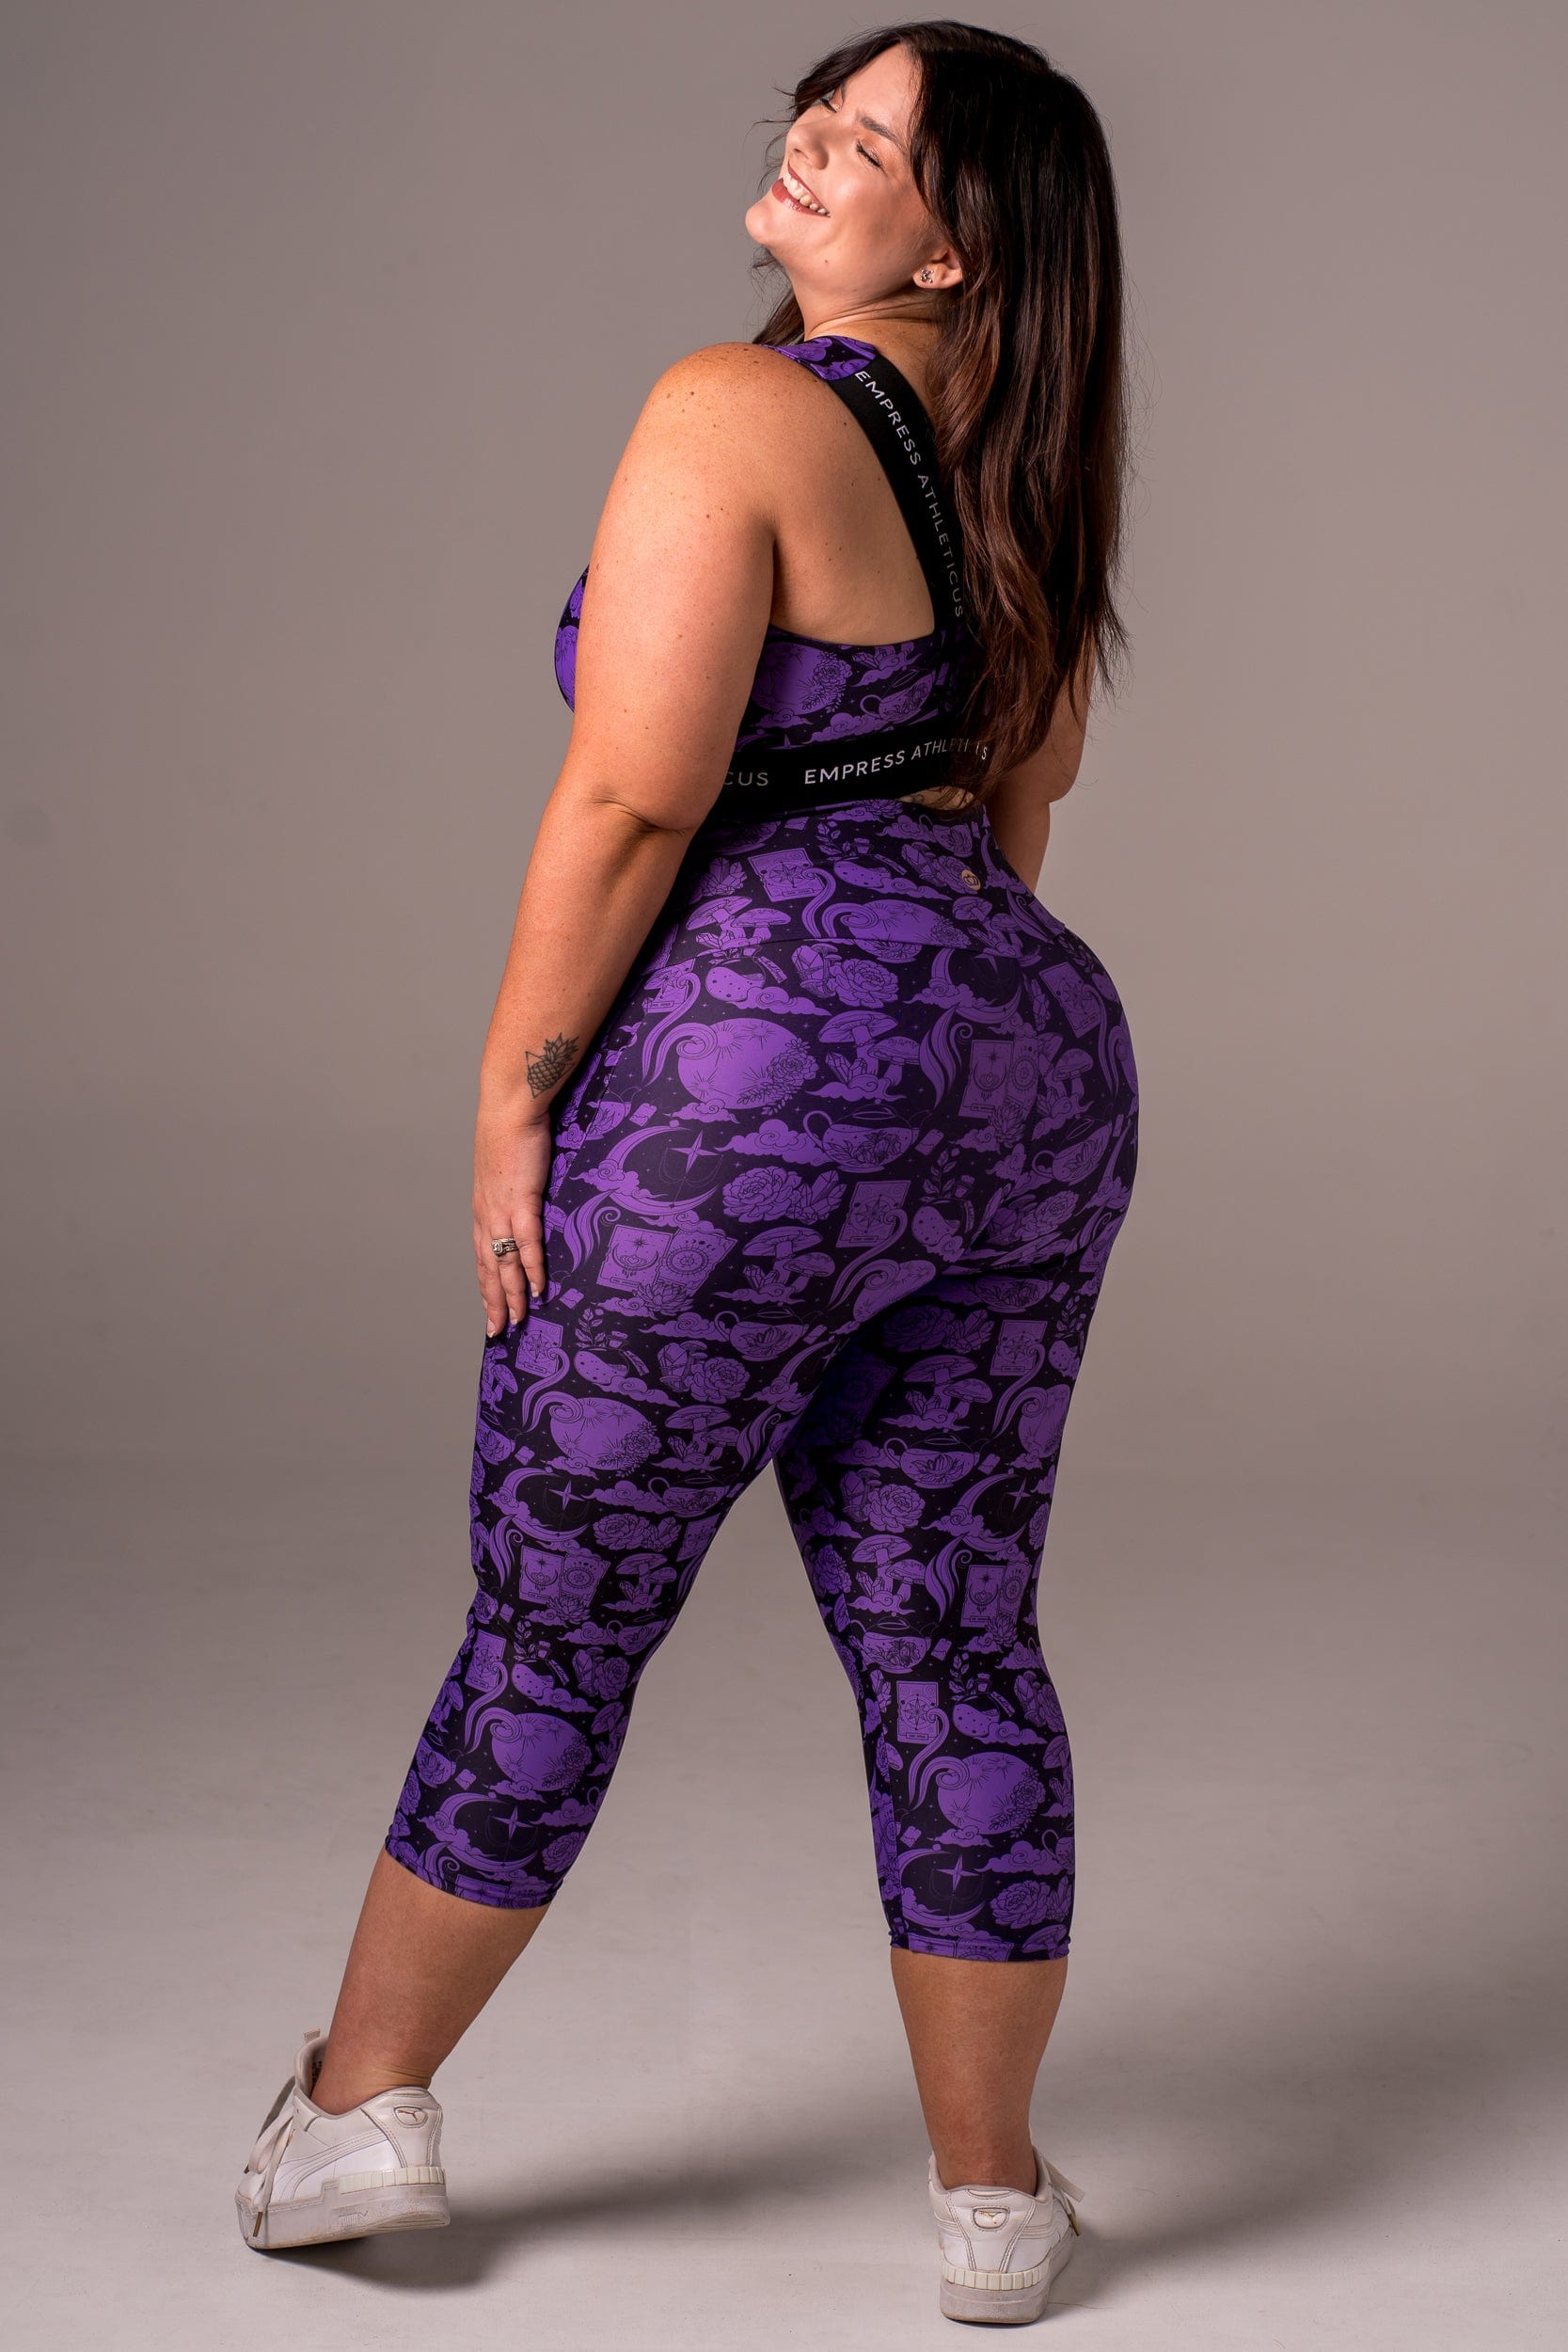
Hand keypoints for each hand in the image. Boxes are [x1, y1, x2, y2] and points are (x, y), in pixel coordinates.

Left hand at [473, 1102, 553, 1334]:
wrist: (510, 1107)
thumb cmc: (509, 1133)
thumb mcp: (506, 1170)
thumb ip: (513, 1191)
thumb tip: (524, 1203)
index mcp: (482, 1209)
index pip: (482, 1257)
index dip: (486, 1286)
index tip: (490, 1310)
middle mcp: (486, 1216)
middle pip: (488, 1269)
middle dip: (494, 1303)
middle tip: (498, 1332)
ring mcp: (502, 1210)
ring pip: (504, 1264)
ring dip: (512, 1295)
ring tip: (518, 1320)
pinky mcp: (521, 1201)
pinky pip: (527, 1243)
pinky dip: (532, 1268)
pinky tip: (538, 1289)